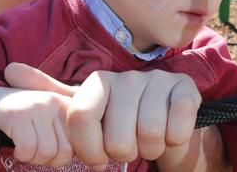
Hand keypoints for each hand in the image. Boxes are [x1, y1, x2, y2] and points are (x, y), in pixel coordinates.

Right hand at [0, 63, 75, 166]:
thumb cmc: (29, 119)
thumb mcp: (55, 121)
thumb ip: (74, 138)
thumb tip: (100, 166)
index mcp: (69, 105)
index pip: (81, 145)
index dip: (64, 155)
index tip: (52, 150)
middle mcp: (57, 103)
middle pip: (65, 153)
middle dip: (49, 160)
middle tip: (35, 149)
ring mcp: (38, 107)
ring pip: (47, 153)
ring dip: (34, 158)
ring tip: (26, 146)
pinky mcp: (19, 115)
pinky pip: (28, 150)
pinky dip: (21, 155)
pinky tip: (16, 145)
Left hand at [66, 69, 201, 169]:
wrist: (168, 118)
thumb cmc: (126, 125)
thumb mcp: (98, 124)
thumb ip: (77, 127)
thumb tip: (51, 134)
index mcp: (99, 83)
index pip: (80, 116)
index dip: (89, 149)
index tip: (99, 160)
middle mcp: (127, 77)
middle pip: (117, 139)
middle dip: (124, 154)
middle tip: (131, 146)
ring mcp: (157, 79)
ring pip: (150, 134)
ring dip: (151, 149)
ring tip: (150, 140)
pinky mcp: (185, 87)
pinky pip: (178, 127)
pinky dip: (175, 139)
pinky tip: (172, 132)